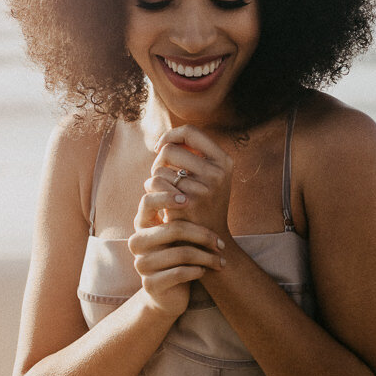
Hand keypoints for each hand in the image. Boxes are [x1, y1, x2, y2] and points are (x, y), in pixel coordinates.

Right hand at [129, 187, 226, 316]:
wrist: (168, 294)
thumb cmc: (177, 254)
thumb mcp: (177, 231)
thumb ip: (181, 209)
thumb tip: (199, 170)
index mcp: (141, 223)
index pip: (148, 201)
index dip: (169, 197)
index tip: (190, 200)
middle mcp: (137, 241)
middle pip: (173, 228)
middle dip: (203, 235)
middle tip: (221, 242)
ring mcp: (142, 264)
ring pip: (181, 253)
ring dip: (206, 257)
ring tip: (220, 259)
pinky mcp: (151, 284)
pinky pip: (179, 273)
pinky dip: (198, 271)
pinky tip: (205, 271)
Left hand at [141, 124, 233, 240]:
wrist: (208, 244)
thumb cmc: (203, 206)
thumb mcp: (209, 179)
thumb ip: (194, 157)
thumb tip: (164, 141)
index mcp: (224, 161)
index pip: (190, 132)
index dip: (170, 136)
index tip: (160, 147)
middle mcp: (218, 172)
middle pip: (170, 149)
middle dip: (159, 161)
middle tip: (161, 175)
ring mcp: (205, 188)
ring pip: (159, 168)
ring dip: (154, 179)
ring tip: (163, 193)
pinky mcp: (189, 202)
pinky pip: (155, 184)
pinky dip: (151, 192)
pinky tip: (160, 203)